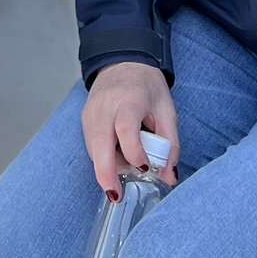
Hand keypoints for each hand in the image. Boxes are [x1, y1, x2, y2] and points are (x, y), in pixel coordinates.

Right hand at [81, 62, 178, 197]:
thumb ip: (171, 145)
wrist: (122, 62)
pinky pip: (92, 146)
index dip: (134, 151)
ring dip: (108, 166)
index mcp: (129, 99)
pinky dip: (103, 157)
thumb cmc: (146, 86)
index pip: (125, 128)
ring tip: (128, 167)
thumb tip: (170, 177)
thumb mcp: (167, 110)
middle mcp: (105, 105)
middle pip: (100, 143)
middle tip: (116, 195)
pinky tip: (118, 156)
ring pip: (94, 149)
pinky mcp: (85, 119)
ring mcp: (91, 112)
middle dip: (106, 173)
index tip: (145, 166)